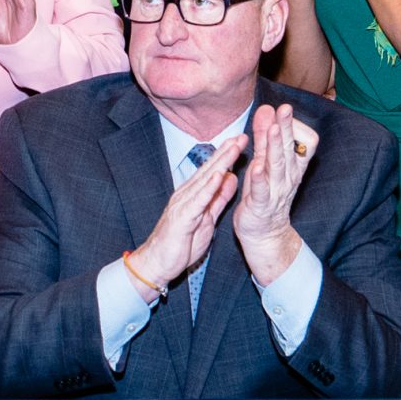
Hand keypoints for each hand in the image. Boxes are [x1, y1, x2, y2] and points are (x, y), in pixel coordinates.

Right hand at [131, 137, 246, 289]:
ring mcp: (184, 204)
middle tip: (242, 136)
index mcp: (194, 195)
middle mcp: (187, 194)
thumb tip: (230, 179)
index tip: (241, 141)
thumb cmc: (181, 243)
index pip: (213, 171)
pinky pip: (198, 200)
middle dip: (226, 152)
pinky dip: (209, 187)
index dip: (227, 155)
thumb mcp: (207, 218)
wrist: (159, 263)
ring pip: (205, 180)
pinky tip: (219, 175)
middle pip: (210, 169)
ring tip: (233, 148)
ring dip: (220, 163)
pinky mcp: (182, 217)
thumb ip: (218, 199)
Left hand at [232, 104, 318, 276]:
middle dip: (287, 128)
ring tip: (272, 129)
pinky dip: (260, 178)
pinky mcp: (260, 205)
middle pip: (289, 148)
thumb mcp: (266, 162)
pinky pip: (262, 191)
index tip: (284, 110)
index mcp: (293, 166)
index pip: (304, 141)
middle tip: (285, 108)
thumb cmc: (265, 193)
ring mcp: (276, 191)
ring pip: (277, 166)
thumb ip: (265, 137)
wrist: (265, 233)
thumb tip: (267, 109)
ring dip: (275, 147)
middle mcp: (288, 177)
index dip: (294, 126)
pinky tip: (257, 166)